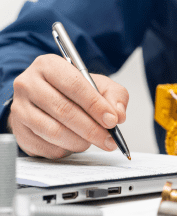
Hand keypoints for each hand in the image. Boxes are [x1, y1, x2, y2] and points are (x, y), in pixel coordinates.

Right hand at [7, 54, 128, 158]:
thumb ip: (115, 96)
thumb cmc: (74, 90)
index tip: (112, 121)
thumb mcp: (100, 85)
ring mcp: (20, 109)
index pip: (74, 85)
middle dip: (91, 129)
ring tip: (92, 141)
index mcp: (49, 65)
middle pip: (64, 110)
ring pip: (54, 131)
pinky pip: (45, 147)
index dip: (95, 105)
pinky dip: (66, 150)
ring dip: (79, 141)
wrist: (48, 98)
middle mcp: (29, 84)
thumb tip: (118, 115)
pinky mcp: (19, 131)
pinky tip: (75, 143)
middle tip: (108, 140)